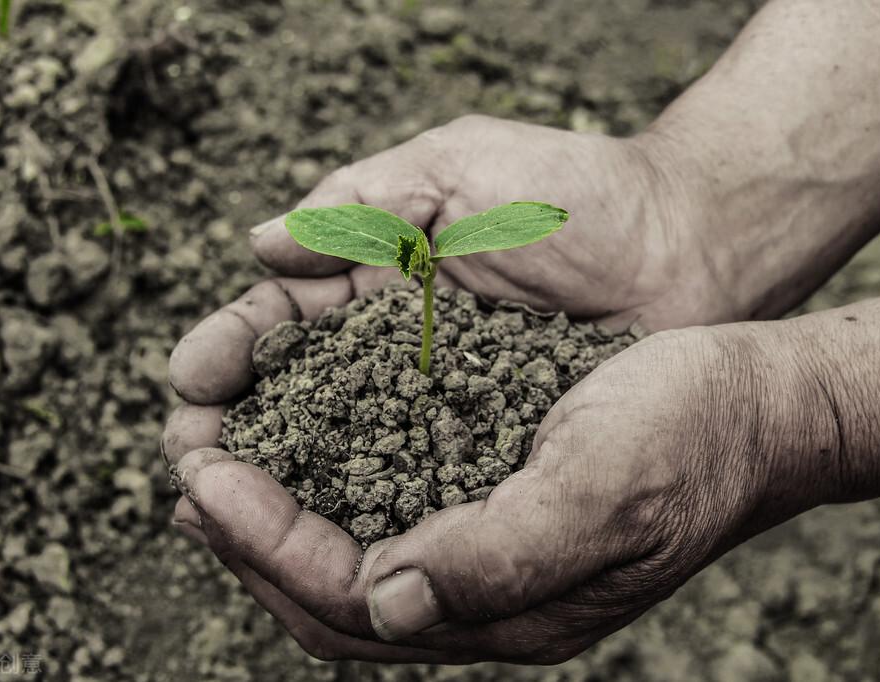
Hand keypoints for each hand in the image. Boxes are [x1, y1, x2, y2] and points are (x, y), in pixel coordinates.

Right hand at [162, 113, 733, 565]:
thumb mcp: (459, 168)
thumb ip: (361, 201)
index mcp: (378, 274)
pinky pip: (419, 482)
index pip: (282, 319)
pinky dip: (371, 508)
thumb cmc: (578, 192)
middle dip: (238, 427)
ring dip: (285, 481)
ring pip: (346, 449)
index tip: (190, 381)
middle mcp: (398, 345)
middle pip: (297, 396)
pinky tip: (331, 535)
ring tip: (227, 511)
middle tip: (188, 460)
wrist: (691, 243)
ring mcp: (442, 400)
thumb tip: (257, 244)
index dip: (230, 350)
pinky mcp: (491, 445)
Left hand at [166, 326, 810, 662]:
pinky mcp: (489, 493)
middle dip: (244, 537)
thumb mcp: (602, 488)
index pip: (348, 599)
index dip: (263, 544)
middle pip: (329, 591)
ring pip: (346, 549)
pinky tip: (294, 434)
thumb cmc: (689, 435)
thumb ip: (500, 557)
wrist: (751, 403)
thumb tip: (381, 600)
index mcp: (507, 606)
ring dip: (272, 511)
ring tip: (212, 460)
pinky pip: (383, 501)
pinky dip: (324, 476)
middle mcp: (484, 590)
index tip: (201, 477)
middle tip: (183, 470)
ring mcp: (484, 546)